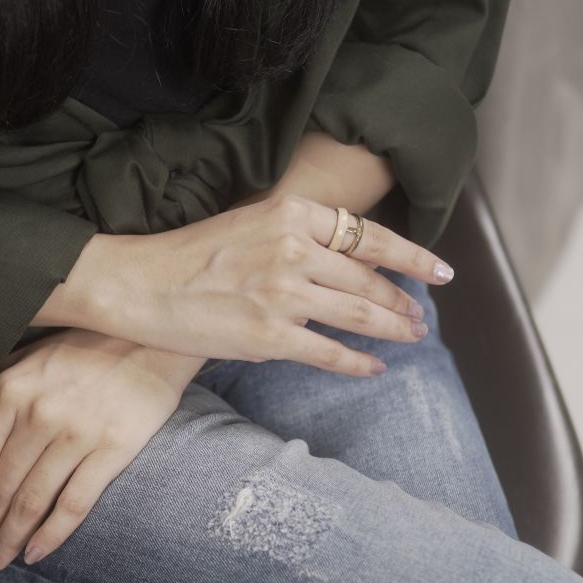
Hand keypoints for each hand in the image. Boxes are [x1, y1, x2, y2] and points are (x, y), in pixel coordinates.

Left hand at [0, 330, 204, 570]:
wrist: (151, 336)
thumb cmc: (81, 350)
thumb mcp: (24, 366)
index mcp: (9, 391)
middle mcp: (38, 414)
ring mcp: (77, 434)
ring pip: (32, 502)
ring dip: (9, 539)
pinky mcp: (112, 449)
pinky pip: (74, 503)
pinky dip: (51, 534)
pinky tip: (35, 554)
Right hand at [81, 191, 450, 377]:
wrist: (139, 284)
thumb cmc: (191, 255)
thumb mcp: (252, 222)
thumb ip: (298, 234)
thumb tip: (345, 256)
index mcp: (293, 215)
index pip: (370, 236)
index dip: (414, 255)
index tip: (442, 270)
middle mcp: (295, 250)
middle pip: (370, 279)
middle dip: (403, 302)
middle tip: (421, 316)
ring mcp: (284, 295)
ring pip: (359, 316)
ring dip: (392, 329)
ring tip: (410, 337)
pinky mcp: (269, 336)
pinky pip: (331, 354)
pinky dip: (359, 363)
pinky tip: (374, 367)